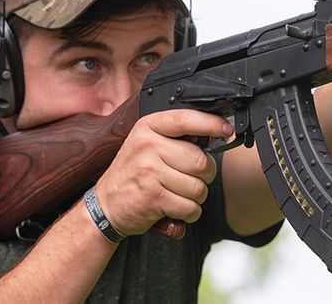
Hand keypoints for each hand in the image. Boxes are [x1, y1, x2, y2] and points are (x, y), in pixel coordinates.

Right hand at [94, 110, 232, 235]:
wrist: (105, 205)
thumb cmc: (135, 173)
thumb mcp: (149, 143)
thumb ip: (177, 136)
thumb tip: (217, 131)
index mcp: (148, 128)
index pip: (186, 119)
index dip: (212, 124)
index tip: (226, 130)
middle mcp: (147, 146)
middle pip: (201, 160)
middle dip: (206, 174)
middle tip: (193, 178)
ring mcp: (149, 172)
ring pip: (198, 187)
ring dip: (197, 196)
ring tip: (180, 193)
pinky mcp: (152, 198)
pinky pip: (190, 207)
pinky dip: (190, 213)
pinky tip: (176, 208)